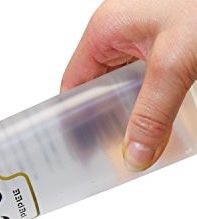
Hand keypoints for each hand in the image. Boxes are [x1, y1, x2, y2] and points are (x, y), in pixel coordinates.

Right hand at [61, 0, 196, 170]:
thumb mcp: (175, 63)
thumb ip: (153, 114)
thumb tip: (136, 155)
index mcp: (106, 30)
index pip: (75, 85)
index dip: (76, 118)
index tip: (84, 150)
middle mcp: (120, 31)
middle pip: (101, 88)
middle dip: (109, 120)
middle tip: (116, 151)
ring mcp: (145, 34)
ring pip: (128, 85)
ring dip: (136, 111)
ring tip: (142, 140)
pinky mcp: (168, 38)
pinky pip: (152, 77)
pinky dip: (156, 99)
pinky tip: (166, 118)